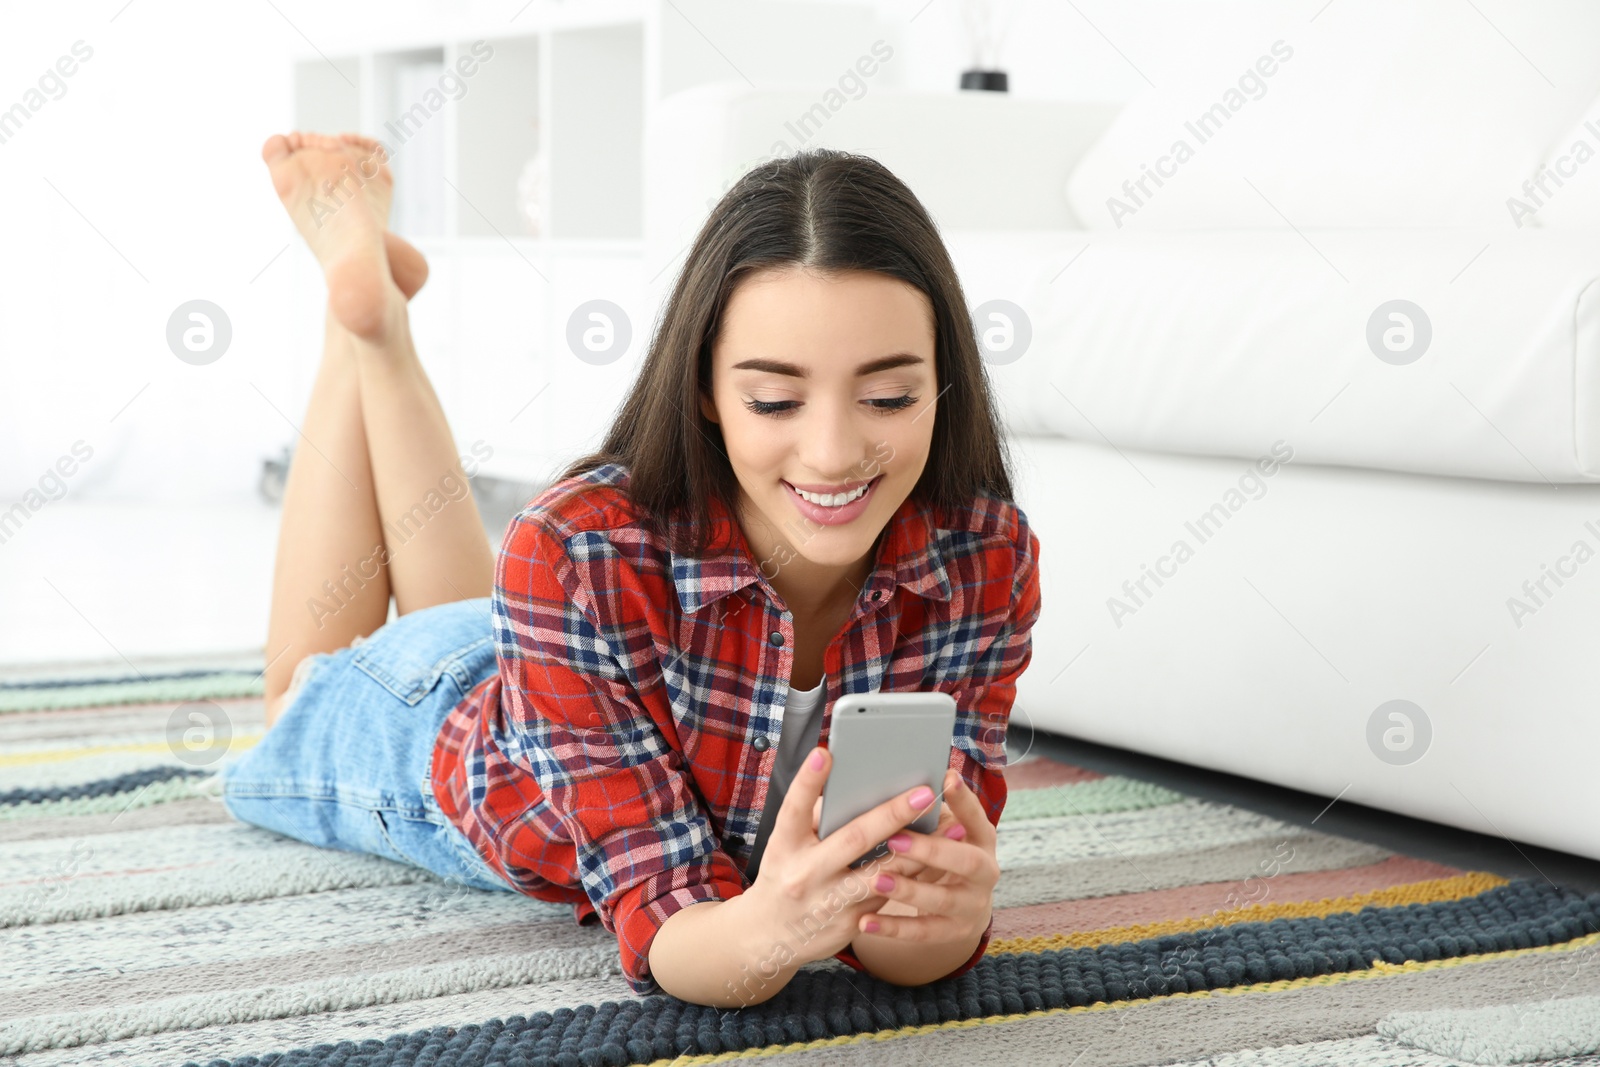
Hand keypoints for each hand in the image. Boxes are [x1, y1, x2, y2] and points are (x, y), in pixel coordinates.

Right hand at [743, 745, 942, 966]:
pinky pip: (888, 894)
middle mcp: (803, 872)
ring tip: (951, 828)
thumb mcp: (786, 844)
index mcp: (783, 844)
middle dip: (892, 814)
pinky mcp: (848, 923)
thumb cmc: (786, 873)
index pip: (794, 807)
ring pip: (882, 872)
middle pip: (853, 838)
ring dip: (920, 850)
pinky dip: (914, 874)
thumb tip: (852, 784)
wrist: (770, 935)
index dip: (808, 780)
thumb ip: (814, 817)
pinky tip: (939, 859)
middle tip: (924, 793)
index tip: (826, 752)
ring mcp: (827, 901)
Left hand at [853, 768, 997, 944]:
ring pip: (942, 899)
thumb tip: (892, 787)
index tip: (946, 777)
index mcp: (982, 839)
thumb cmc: (941, 853)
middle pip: (965, 861)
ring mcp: (972, 905)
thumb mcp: (944, 832)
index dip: (963, 799)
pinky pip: (922, 932)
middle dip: (930, 850)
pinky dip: (892, 928)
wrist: (963, 905)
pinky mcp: (954, 932)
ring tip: (876, 880)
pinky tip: (864, 922)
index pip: (977, 816)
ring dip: (908, 890)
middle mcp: (986, 872)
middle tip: (895, 839)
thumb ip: (928, 816)